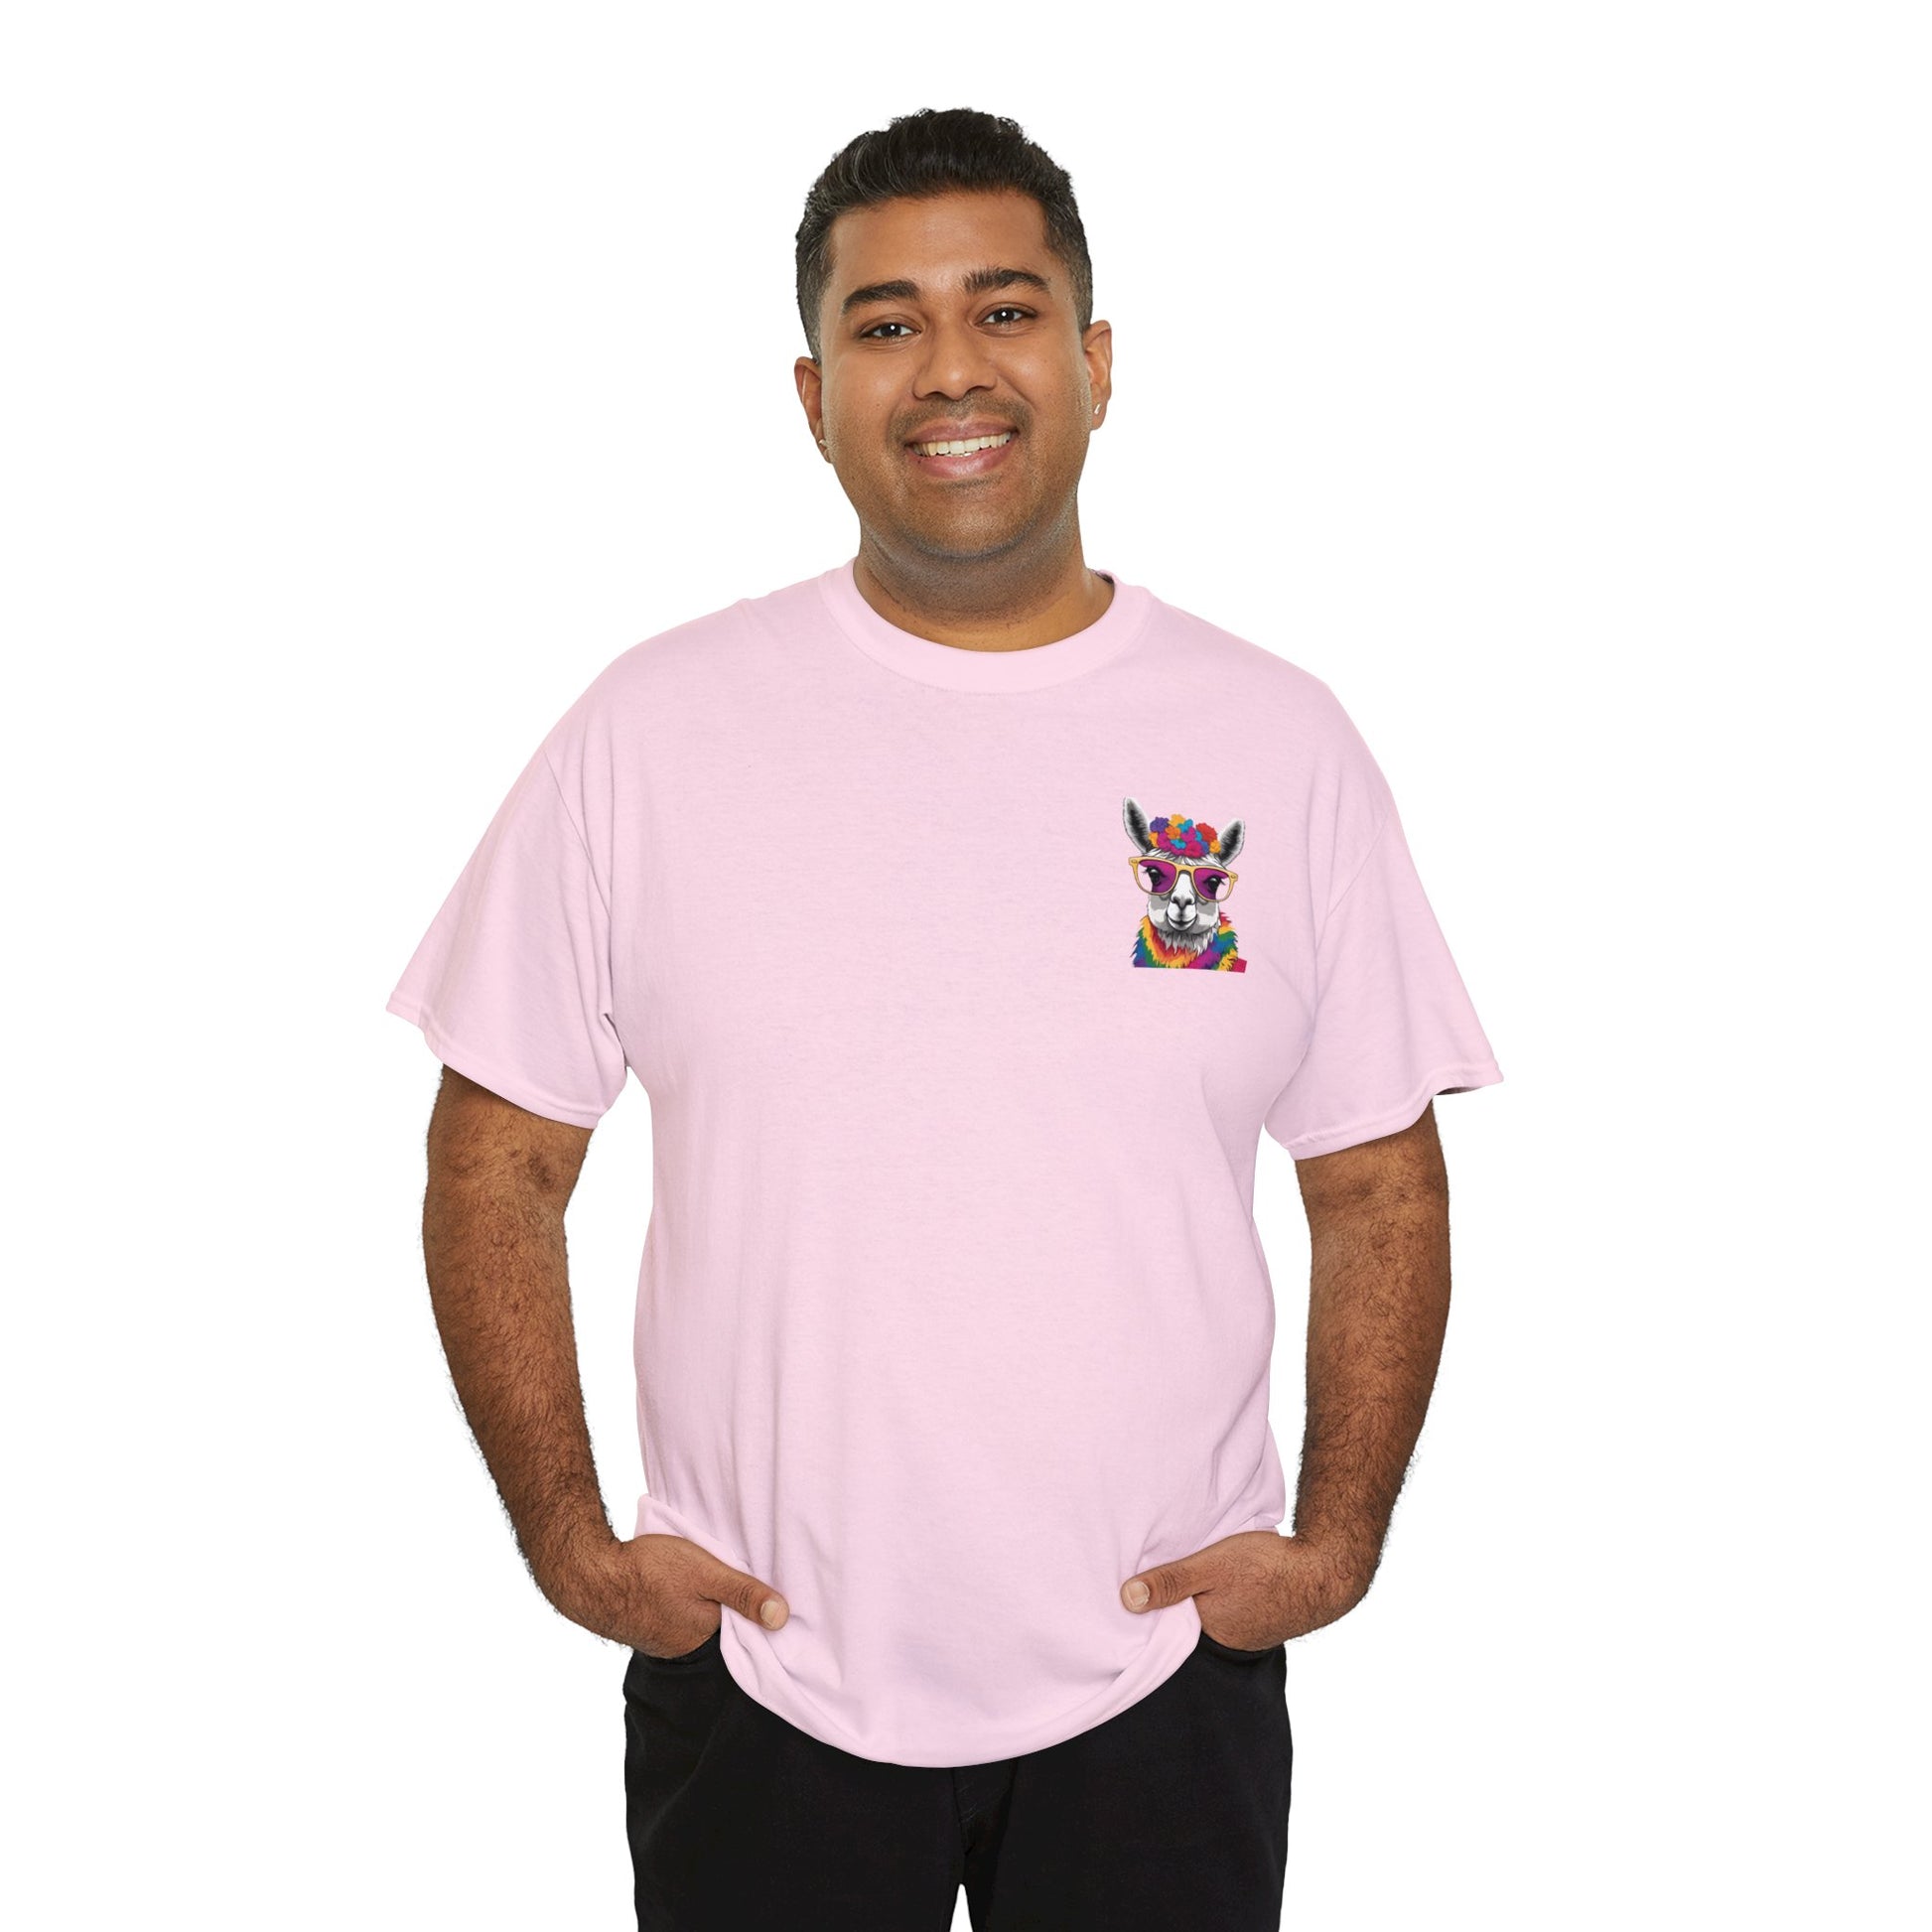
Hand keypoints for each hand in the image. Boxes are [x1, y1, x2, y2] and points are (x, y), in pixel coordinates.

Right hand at [543, 1528, 789, 1658]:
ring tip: (710, 1583)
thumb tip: (782, 1618)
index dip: (754, 1613)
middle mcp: (685, 1647)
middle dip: (731, 1611)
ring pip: (697, 1622)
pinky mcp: (647, 1627)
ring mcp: (663, 1640)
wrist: (591, 1575)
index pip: (743, 1632)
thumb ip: (742, 1593)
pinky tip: (681, 1588)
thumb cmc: (649, 1570)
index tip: (769, 1595)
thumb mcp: (706, 1572)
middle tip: (740, 1582)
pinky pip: (676, 1619)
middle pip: (720, 1628)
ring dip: (705, 1606)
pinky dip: (683, 1605)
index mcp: (706, 1637)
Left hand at [1119, 1531, 1373, 1648]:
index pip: (1166, 1629)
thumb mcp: (1210, 1566)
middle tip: (1155, 1583)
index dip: (1151, 1612)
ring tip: (1187, 1580)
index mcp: (1207, 1633)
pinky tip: (1223, 1582)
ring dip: (1201, 1601)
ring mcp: (1247, 1633)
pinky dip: (1223, 1599)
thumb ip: (1171, 1581)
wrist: (1325, 1571)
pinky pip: (1232, 1611)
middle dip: (1173, 1608)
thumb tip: (1126, 1599)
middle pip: (1187, 1624)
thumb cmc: (1266, 1568)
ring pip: (1211, 1616)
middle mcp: (1226, 1641)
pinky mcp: (1263, 1619)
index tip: (1129, 1596)